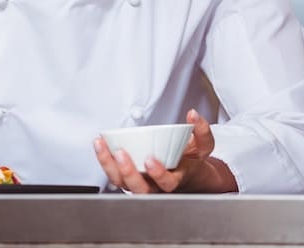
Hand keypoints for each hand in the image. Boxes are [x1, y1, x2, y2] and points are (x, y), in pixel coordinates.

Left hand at [93, 109, 237, 193]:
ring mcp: (141, 184)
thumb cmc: (192, 161)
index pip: (167, 184)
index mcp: (176, 179)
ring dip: (109, 166)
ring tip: (101, 145)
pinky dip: (105, 160)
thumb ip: (202, 130)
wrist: (187, 175)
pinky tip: (99, 144)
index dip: (158, 174)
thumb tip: (193, 114)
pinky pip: (114, 174)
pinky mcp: (129, 179)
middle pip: (139, 189)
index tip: (151, 160)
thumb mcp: (204, 146)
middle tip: (120, 153)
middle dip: (128, 172)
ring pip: (122, 183)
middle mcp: (156, 186)